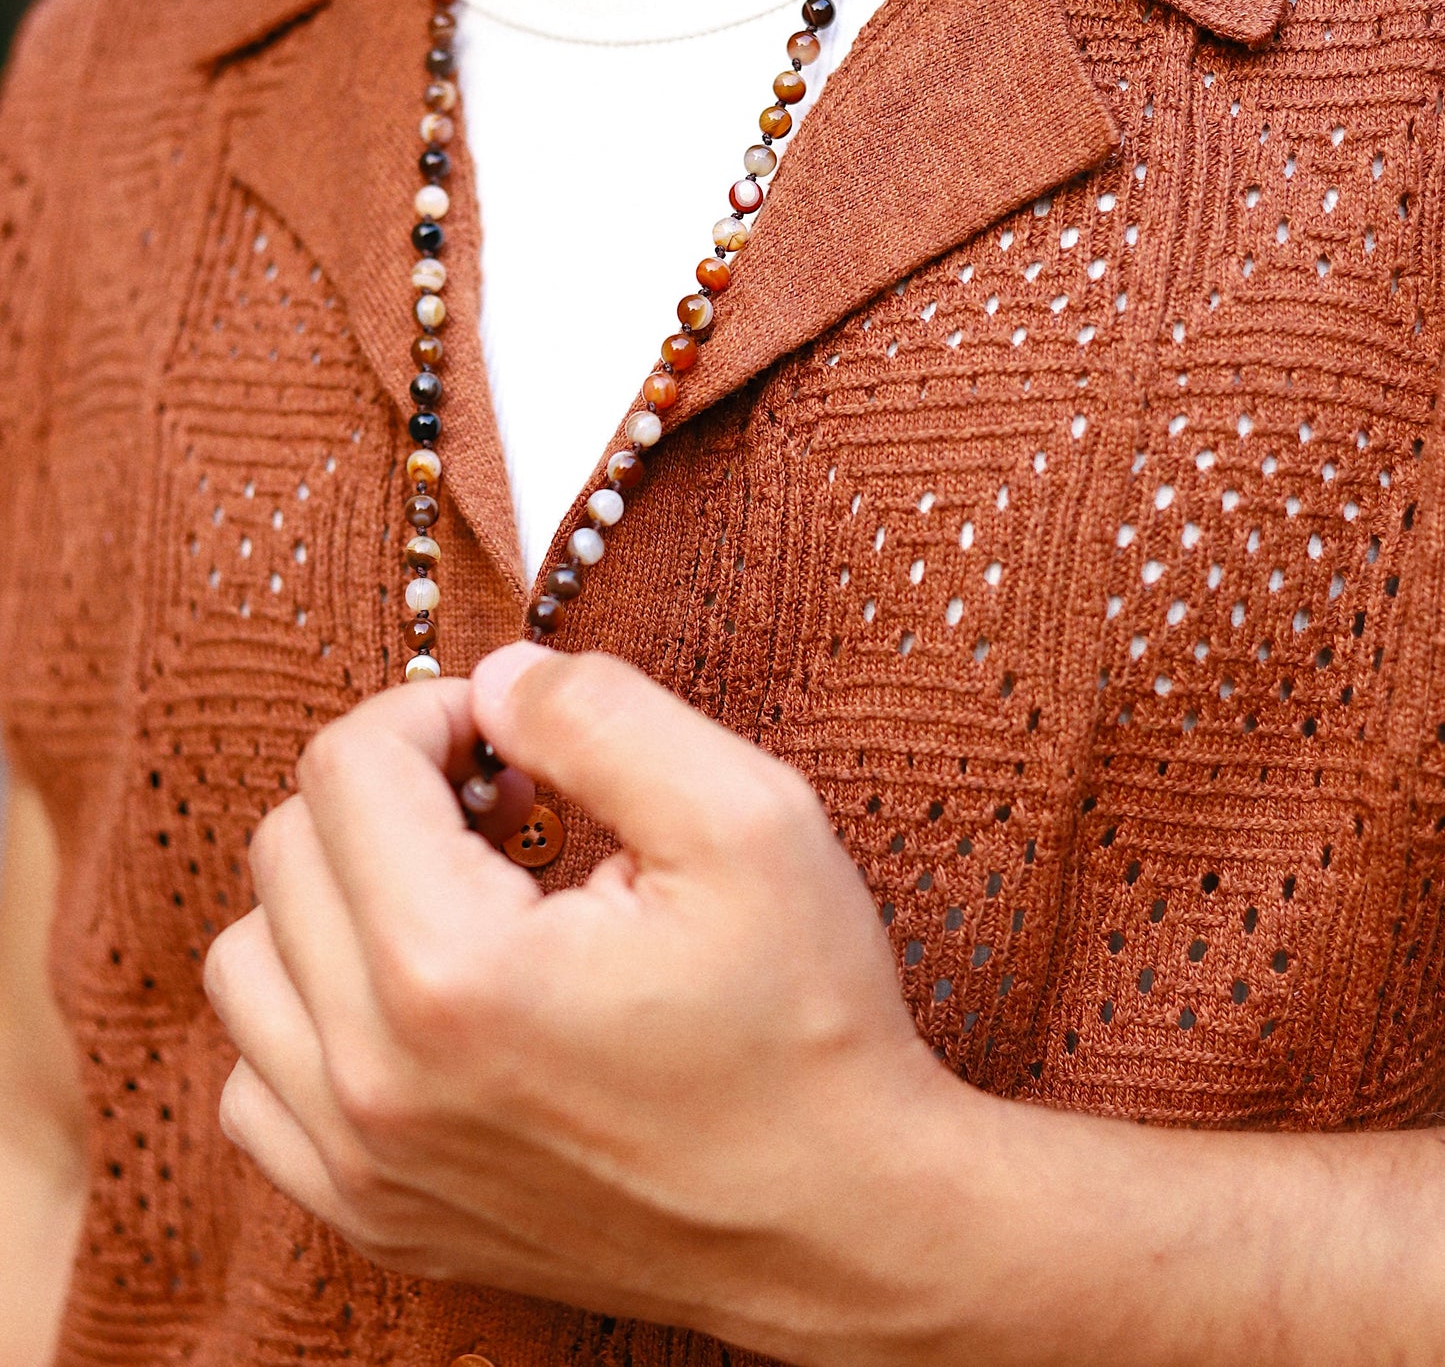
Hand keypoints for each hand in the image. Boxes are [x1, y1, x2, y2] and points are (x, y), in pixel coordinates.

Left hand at [204, 646, 978, 1365]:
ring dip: (336, 895)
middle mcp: (376, 1080)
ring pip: (250, 964)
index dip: (430, 712)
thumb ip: (602, 713)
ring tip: (455, 893)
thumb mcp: (746, 817)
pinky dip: (313, 1016)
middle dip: (388, 790)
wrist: (841, 1223)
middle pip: (286, 850)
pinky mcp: (377, 1219)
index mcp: (455, 972)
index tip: (514, 735)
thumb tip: (493, 679)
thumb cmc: (806, 1021)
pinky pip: (259, 1084)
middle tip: (502, 800)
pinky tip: (420, 1000)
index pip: (346, 769)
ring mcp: (365, 1166)